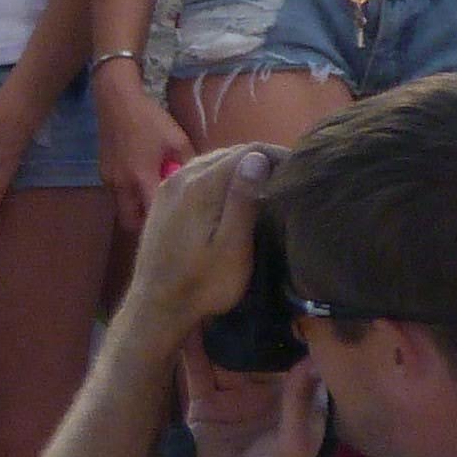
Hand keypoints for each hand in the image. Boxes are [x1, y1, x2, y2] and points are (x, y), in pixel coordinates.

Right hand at [93, 61, 188, 235]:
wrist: (116, 100)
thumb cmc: (149, 119)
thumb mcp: (178, 140)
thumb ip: (189, 164)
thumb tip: (199, 182)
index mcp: (141, 178)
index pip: (152, 214)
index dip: (165, 223)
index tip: (179, 225)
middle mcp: (121, 185)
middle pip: (130, 222)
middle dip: (146, 224)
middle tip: (164, 215)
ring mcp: (109, 179)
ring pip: (122, 209)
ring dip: (136, 209)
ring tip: (154, 197)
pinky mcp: (103, 172)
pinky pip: (116, 195)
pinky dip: (128, 196)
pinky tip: (140, 181)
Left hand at [123, 141, 274, 337]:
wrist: (156, 306)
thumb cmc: (202, 283)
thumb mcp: (232, 246)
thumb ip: (243, 200)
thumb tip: (259, 157)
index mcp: (200, 184)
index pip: (246, 151)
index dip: (277, 155)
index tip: (299, 172)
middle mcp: (180, 176)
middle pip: (228, 153)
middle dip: (260, 160)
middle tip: (287, 179)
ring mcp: (168, 187)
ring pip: (212, 163)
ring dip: (239, 169)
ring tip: (267, 186)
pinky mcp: (163, 200)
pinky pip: (197, 175)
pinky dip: (220, 178)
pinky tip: (234, 196)